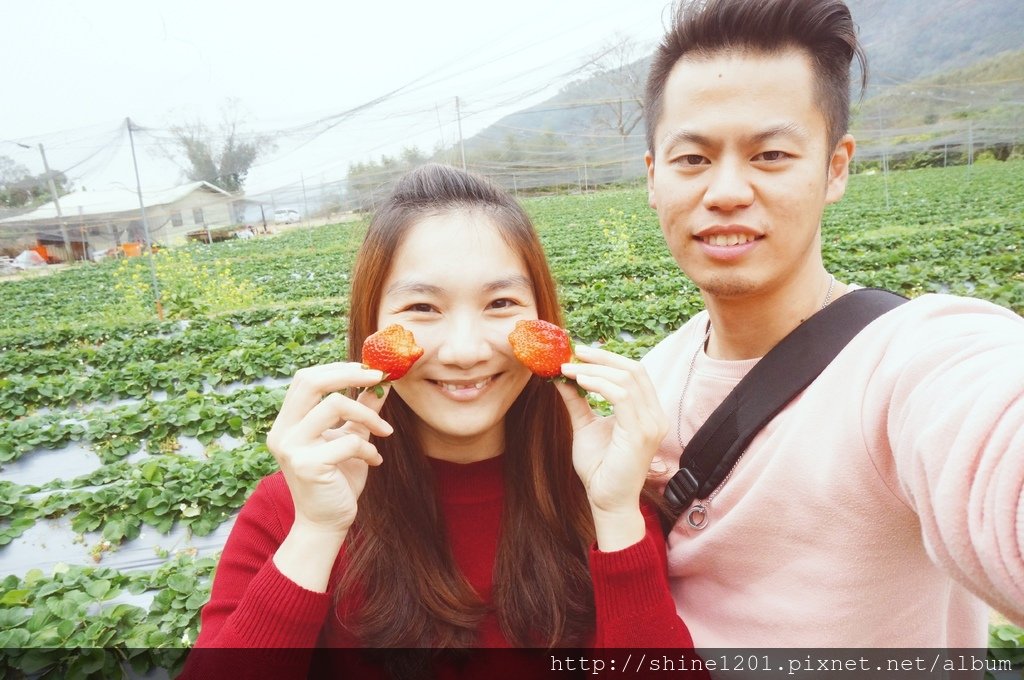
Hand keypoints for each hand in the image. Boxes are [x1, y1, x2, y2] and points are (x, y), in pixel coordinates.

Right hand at [266, 362, 393, 539]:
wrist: (326, 524)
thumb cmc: (337, 480)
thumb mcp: (350, 438)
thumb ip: (361, 411)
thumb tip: (381, 383)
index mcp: (287, 422)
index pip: (306, 379)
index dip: (338, 368)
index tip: (369, 369)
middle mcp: (282, 432)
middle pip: (312, 382)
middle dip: (350, 374)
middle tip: (379, 377)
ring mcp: (291, 448)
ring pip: (334, 405)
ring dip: (368, 415)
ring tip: (385, 432)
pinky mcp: (307, 465)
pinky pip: (348, 441)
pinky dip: (369, 448)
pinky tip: (375, 461)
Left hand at [557, 345, 666, 549]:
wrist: (606, 501)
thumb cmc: (599, 468)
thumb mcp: (585, 426)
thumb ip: (578, 401)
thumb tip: (562, 377)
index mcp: (648, 412)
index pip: (634, 373)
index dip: (608, 358)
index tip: (579, 352)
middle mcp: (655, 415)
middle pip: (634, 370)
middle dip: (602, 357)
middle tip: (573, 352)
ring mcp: (651, 424)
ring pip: (627, 379)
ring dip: (594, 370)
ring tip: (568, 369)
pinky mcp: (641, 433)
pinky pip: (621, 396)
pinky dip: (598, 384)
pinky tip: (578, 382)